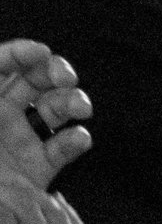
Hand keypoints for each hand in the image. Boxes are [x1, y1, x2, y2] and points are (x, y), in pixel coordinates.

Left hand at [0, 41, 91, 190]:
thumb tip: (31, 99)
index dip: (19, 53)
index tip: (39, 53)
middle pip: (32, 81)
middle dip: (54, 72)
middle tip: (66, 78)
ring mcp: (19, 142)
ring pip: (52, 110)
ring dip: (71, 103)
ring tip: (80, 109)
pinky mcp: (38, 170)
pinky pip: (62, 148)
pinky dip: (76, 140)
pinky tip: (76, 139)